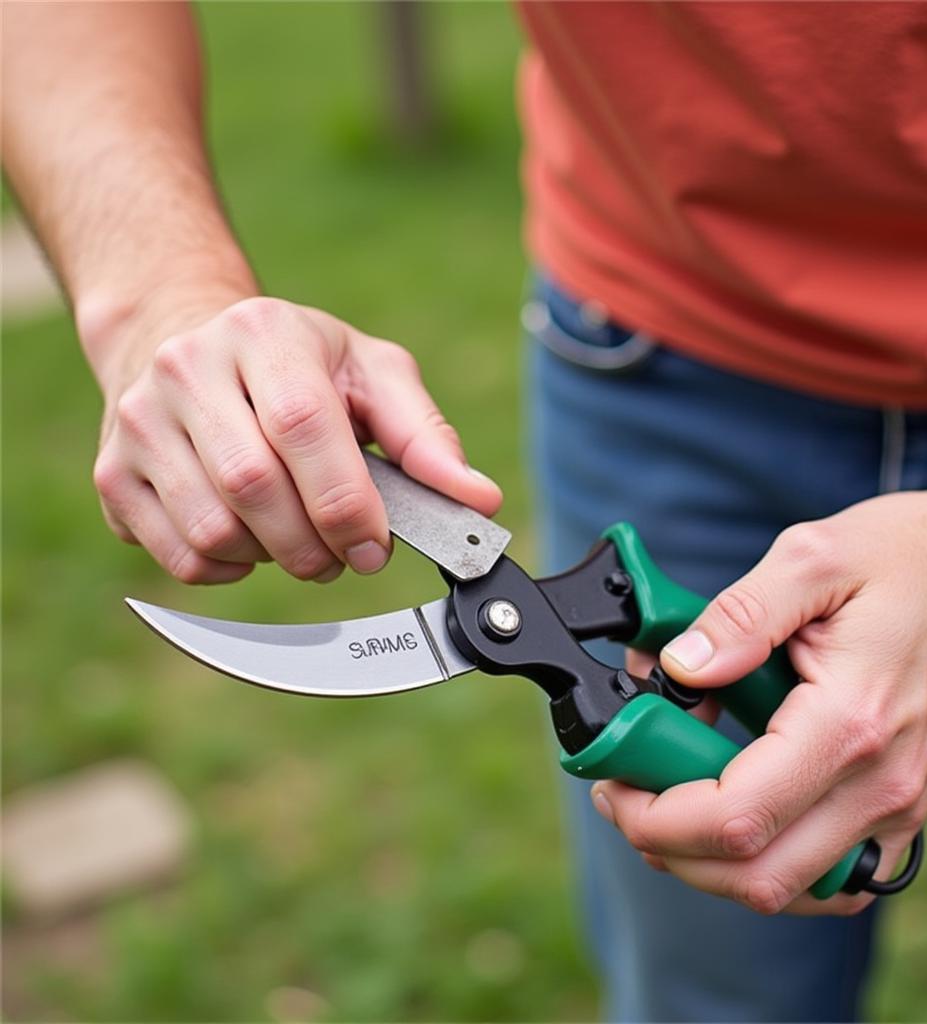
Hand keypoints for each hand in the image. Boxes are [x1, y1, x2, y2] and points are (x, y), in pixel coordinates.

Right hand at [91, 296, 501, 583]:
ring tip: (299, 538)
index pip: (302, 426)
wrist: (187, 343)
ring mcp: (140, 423)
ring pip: (214, 532)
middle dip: (315, 544)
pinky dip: (232, 571)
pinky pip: (181, 558)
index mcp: (264, 335)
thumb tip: (479, 501)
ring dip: (275, 559)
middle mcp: (187, 370)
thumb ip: (425, 437)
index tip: (375, 547)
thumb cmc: (300, 366)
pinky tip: (253, 538)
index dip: (345, 502)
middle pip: (253, 488)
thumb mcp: (370, 375)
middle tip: (345, 555)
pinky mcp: (113, 475)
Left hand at [595, 450, 926, 914]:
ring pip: (790, 887)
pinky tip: (731, 809)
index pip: (735, 815)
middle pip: (756, 875)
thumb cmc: (916, 556)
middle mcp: (879, 782)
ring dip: (712, 862)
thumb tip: (677, 666)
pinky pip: (827, 871)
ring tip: (666, 800)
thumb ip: (739, 616)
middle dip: (669, 848)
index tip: (613, 782)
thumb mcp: (814, 558)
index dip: (656, 815)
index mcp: (849, 723)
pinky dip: (765, 858)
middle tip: (625, 795)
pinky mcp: (899, 801)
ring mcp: (895, 802)